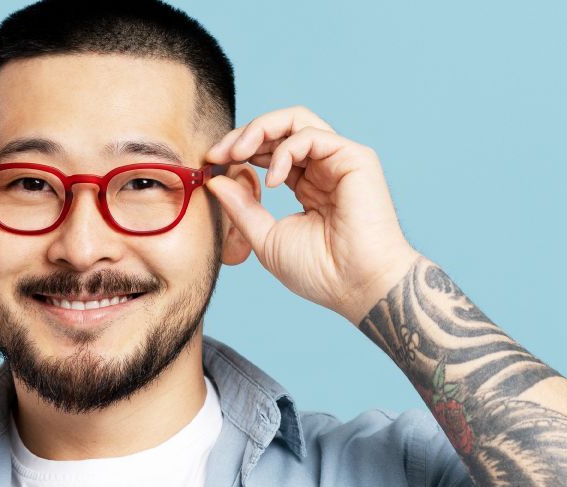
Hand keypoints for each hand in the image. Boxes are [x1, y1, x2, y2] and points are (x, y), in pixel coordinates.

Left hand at [203, 106, 420, 324]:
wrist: (356, 286)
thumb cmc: (319, 272)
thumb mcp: (265, 237)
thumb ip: (241, 207)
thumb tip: (215, 180)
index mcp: (306, 185)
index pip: (269, 151)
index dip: (237, 151)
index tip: (210, 163)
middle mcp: (323, 168)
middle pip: (279, 129)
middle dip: (242, 136)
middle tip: (216, 153)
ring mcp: (339, 160)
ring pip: (295, 120)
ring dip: (259, 130)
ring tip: (236, 153)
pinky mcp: (354, 158)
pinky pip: (310, 135)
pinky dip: (284, 151)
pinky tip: (271, 179)